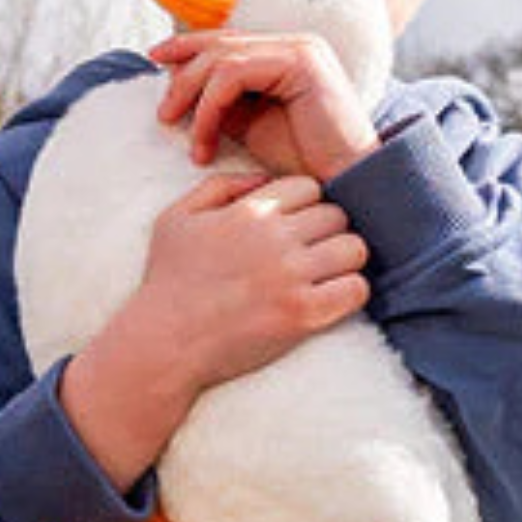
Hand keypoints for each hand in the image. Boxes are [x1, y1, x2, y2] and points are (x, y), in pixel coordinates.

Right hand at [138, 169, 369, 390]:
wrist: (165, 342)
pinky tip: (330, 299)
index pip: (308, 187)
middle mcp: (275, 239)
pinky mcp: (304, 314)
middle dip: (327, 231)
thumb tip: (264, 179)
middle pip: (337, 215)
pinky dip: (350, 292)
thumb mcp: (177, 218)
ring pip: (354, 249)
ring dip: (345, 261)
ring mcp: (292, 277)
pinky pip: (356, 289)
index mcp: (248, 212)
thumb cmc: (169, 281)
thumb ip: (220, 186)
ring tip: (326, 276)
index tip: (295, 228)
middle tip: (312, 254)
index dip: (306, 205)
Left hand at [149, 29, 380, 183]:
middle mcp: (296, 44)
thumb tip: (180, 84)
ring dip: (193, 97)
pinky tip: (205, 141)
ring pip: (222, 57)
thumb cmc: (304, 165)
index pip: (227, 40)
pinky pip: (233, 74)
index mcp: (288, 54)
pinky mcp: (301, 62)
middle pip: (220, 43)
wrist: (347, 186)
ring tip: (187, 137)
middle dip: (182, 74)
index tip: (156, 62)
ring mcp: (301, 49)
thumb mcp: (252, 126)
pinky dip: (210, 107)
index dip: (187, 46)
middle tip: (163, 114)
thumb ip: (223, 101)